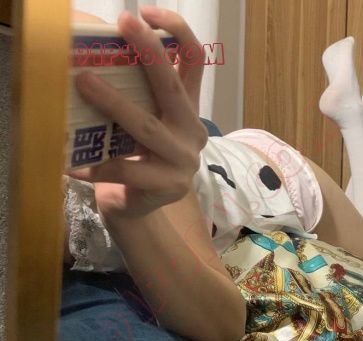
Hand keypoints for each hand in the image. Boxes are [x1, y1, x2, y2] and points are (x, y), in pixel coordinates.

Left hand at [68, 7, 207, 217]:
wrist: (138, 204)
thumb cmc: (134, 155)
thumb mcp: (140, 118)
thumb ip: (131, 91)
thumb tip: (88, 47)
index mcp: (187, 107)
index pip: (195, 61)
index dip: (177, 31)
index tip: (146, 12)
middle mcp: (191, 129)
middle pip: (174, 86)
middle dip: (150, 51)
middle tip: (125, 24)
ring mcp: (184, 159)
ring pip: (147, 127)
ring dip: (114, 103)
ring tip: (83, 83)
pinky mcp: (169, 186)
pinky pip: (126, 169)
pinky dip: (96, 164)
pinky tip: (73, 163)